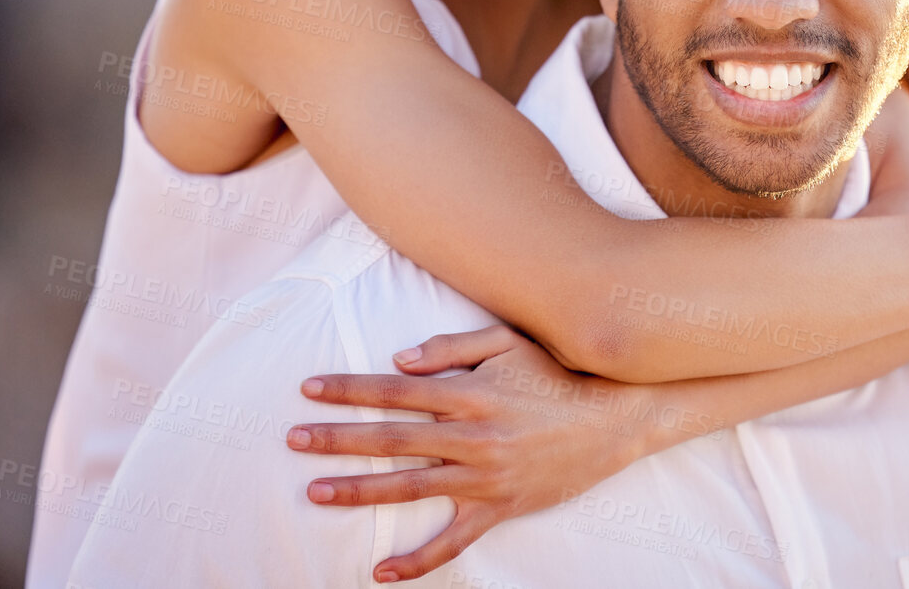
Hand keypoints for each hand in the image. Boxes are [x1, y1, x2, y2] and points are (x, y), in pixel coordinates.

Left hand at [287, 325, 652, 582]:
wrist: (614, 419)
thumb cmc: (557, 374)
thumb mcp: (508, 343)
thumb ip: (450, 349)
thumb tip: (396, 362)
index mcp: (470, 393)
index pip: (395, 391)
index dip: (349, 390)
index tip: (308, 390)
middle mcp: (472, 436)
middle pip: (392, 439)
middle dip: (338, 439)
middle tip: (293, 439)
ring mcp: (485, 477)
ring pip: (410, 488)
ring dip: (359, 490)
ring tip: (315, 492)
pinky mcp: (500, 508)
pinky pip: (453, 541)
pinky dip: (418, 561)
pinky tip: (381, 571)